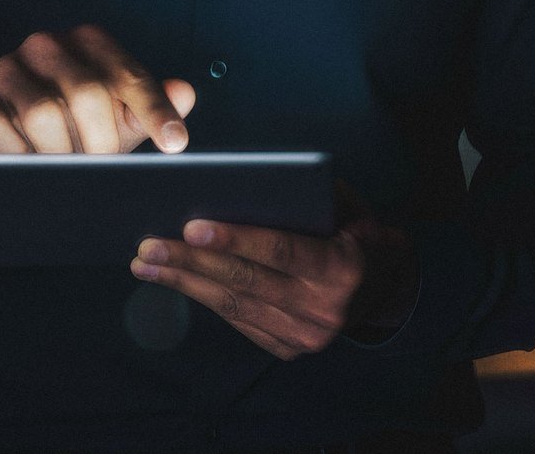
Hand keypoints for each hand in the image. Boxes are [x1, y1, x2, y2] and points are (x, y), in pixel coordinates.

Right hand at [0, 24, 195, 232]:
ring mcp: (6, 67)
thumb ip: (153, 105)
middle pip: (87, 93)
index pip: (129, 76)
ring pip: (43, 113)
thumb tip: (185, 93)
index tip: (176, 145)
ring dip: (60, 152)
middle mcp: (47, 45)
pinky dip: (21, 156)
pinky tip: (28, 166)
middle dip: (102, 142)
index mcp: (90, 42)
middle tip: (104, 170)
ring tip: (67, 170)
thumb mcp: (119, 118)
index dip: (155, 111)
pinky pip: (1, 129)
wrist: (9, 148)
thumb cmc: (76, 128)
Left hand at [127, 178, 418, 359]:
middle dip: (192, 263)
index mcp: (343, 268)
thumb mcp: (348, 206)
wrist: (388, 287)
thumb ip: (306, 197)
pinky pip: (238, 321)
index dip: (235, 238)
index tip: (191, 224)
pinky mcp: (288, 348)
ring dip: (185, 283)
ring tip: (146, 263)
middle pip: (246, 282)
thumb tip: (244, 185)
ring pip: (234, 306)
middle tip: (148, 245)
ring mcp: (306, 336)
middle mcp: (324, 309)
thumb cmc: (359, 232)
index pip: (280, 251)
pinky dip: (204, 298)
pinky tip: (175, 280)